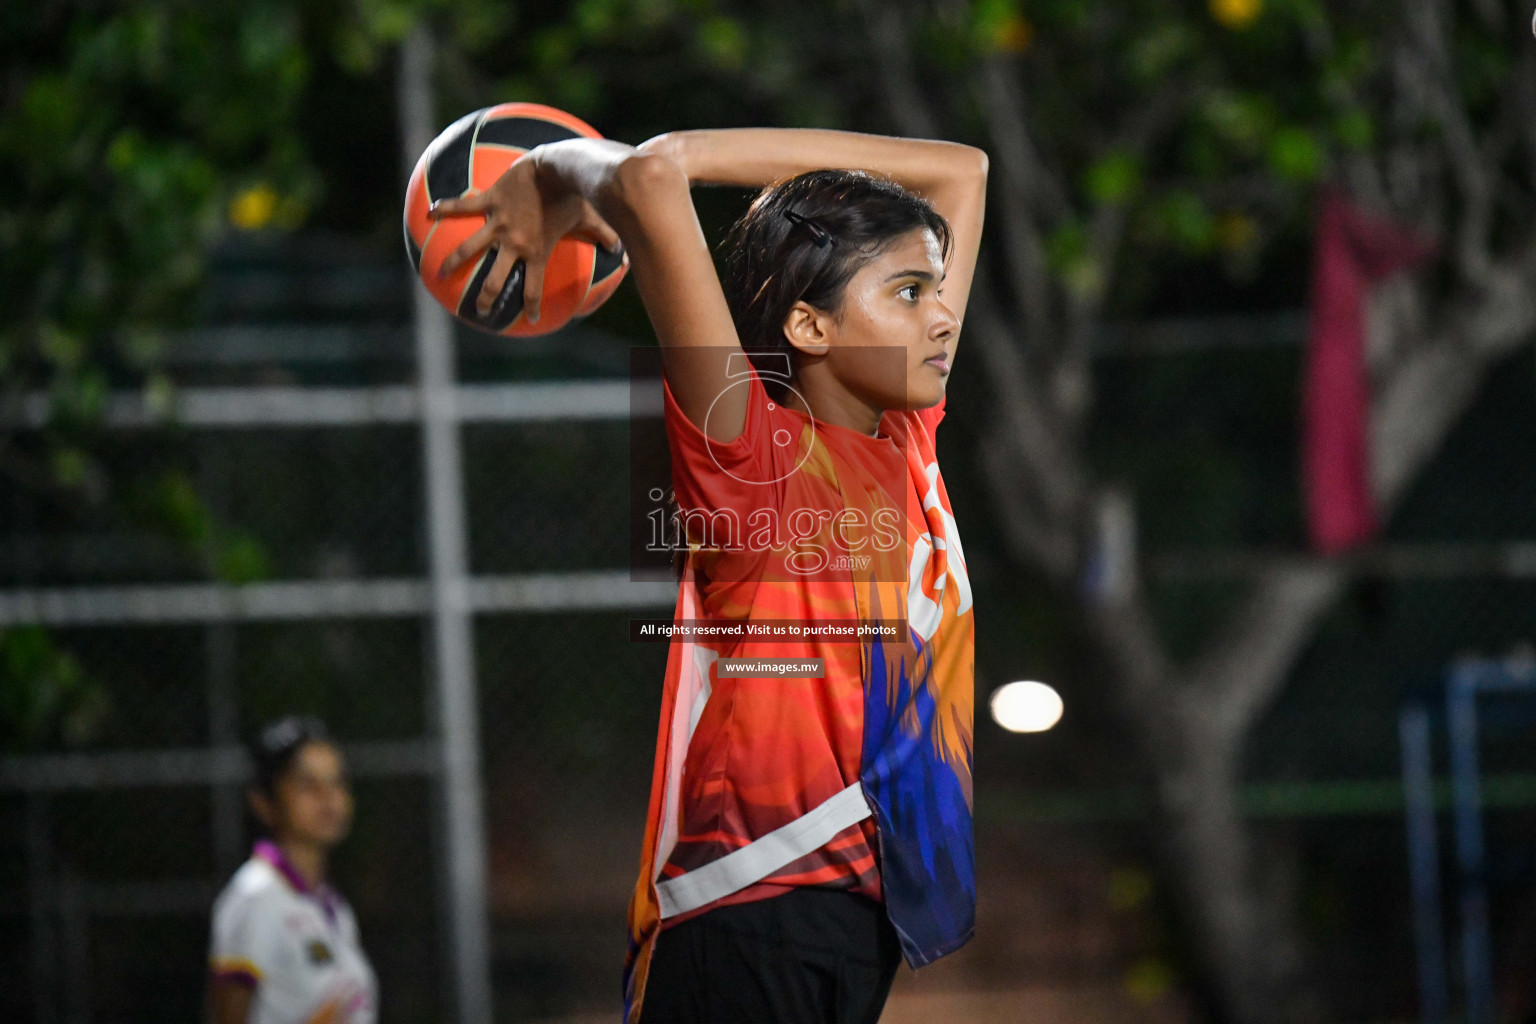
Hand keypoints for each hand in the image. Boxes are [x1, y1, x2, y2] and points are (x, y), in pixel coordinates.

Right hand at [429, 156, 621, 322]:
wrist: (555, 165)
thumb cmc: (574, 194)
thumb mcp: (589, 218)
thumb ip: (603, 235)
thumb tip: (623, 251)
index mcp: (537, 252)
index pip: (534, 288)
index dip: (531, 307)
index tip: (530, 319)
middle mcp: (515, 243)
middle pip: (497, 279)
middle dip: (487, 298)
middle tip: (481, 311)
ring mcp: (499, 223)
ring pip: (471, 248)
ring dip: (453, 262)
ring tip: (438, 273)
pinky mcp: (489, 201)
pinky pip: (463, 206)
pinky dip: (445, 209)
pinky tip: (429, 213)